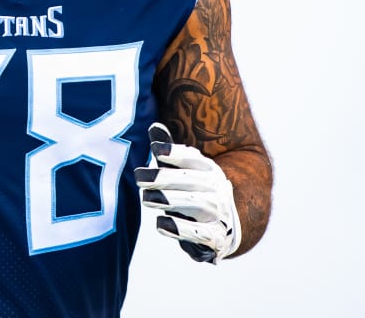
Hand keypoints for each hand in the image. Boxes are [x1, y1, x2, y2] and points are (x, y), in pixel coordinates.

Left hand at [135, 123, 241, 263]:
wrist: (225, 229)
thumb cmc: (195, 195)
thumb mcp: (183, 173)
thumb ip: (169, 152)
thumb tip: (153, 127)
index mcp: (208, 170)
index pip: (193, 158)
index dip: (175, 153)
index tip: (156, 150)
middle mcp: (216, 189)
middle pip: (192, 180)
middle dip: (165, 178)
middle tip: (139, 178)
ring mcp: (219, 214)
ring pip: (198, 204)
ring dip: (172, 200)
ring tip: (147, 199)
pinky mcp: (216, 238)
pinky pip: (201, 233)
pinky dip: (182, 230)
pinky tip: (161, 225)